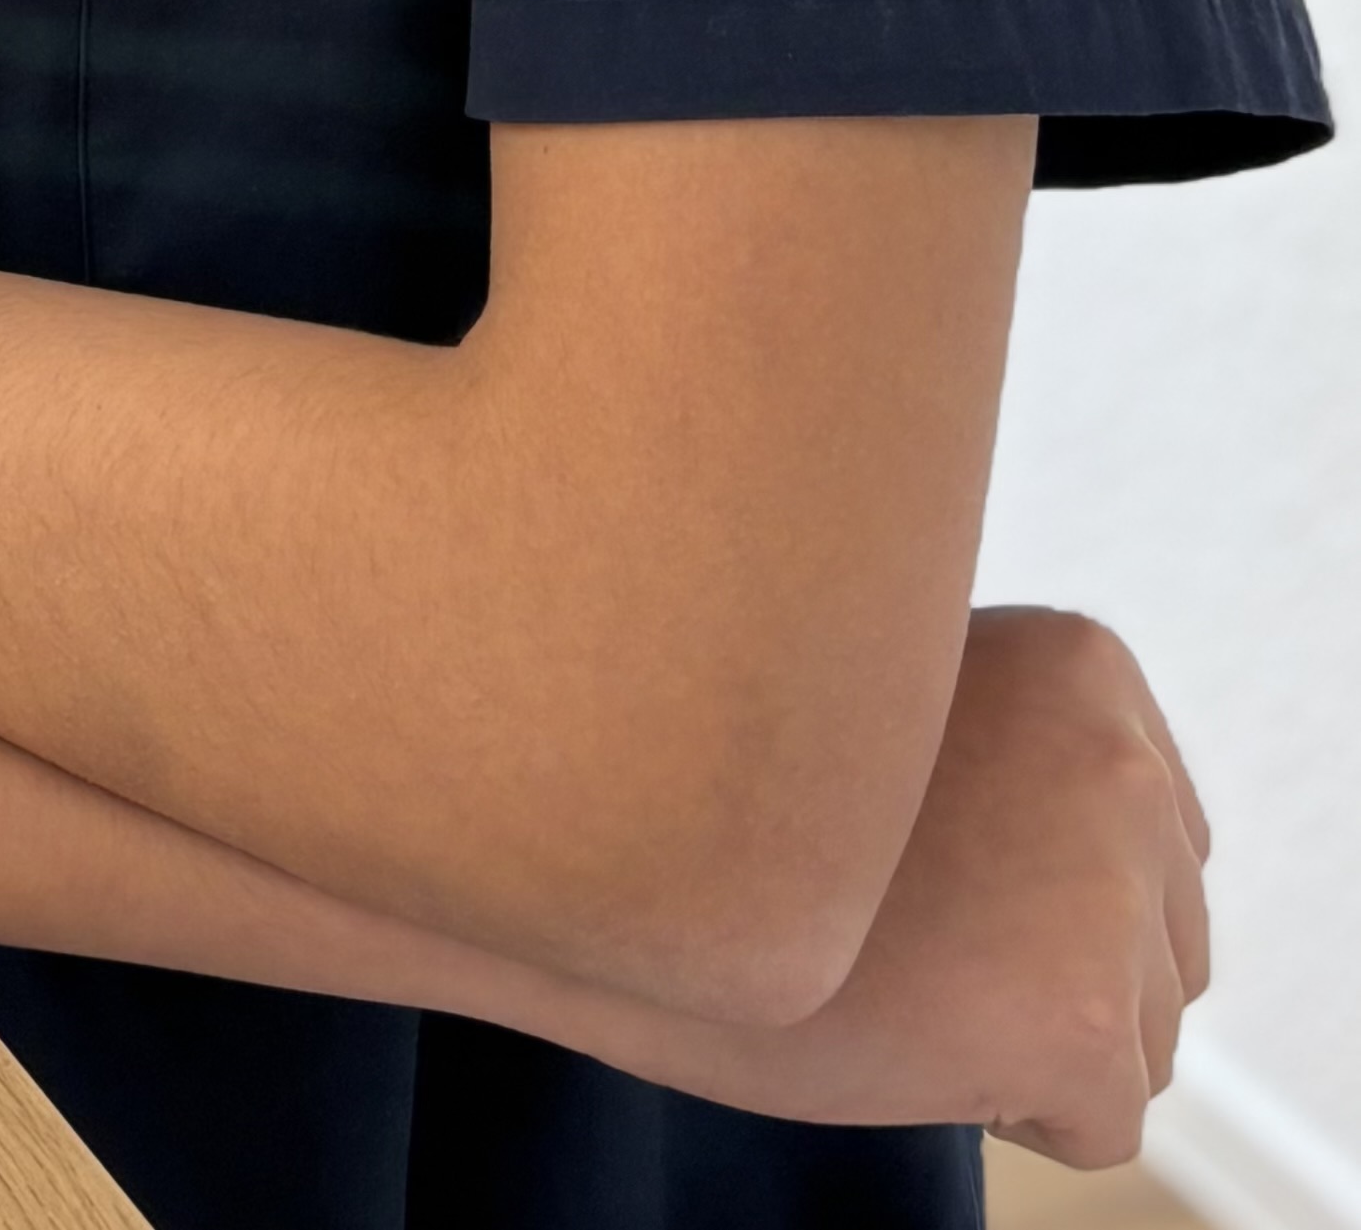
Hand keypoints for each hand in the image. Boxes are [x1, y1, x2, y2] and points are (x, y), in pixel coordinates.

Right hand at [674, 610, 1206, 1164]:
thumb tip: (1088, 830)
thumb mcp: (908, 699)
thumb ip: (1017, 731)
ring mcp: (1109, 885)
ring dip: (1034, 1030)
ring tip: (901, 962)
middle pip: (1167, 933)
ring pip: (1148, 1030)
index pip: (1151, 827)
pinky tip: (911, 1031)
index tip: (924, 846)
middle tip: (904, 915)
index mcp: (1086, 660)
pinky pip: (1105, 1123)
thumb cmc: (742, 778)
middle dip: (1050, 955)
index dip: (1033, 866)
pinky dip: (1016, 1111)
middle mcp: (1122, 754)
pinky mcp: (1079, 1018)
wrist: (614, 841)